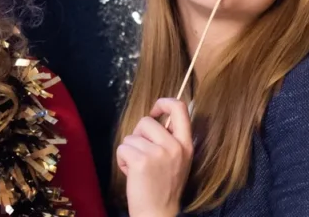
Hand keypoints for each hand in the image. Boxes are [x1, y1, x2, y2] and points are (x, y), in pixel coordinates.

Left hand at [116, 98, 192, 216]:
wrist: (157, 213)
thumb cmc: (163, 187)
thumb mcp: (178, 161)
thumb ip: (171, 139)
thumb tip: (157, 117)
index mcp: (186, 145)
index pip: (179, 108)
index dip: (163, 103)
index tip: (155, 112)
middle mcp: (175, 146)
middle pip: (146, 121)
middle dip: (138, 135)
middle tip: (141, 153)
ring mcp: (158, 153)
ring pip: (131, 137)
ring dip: (129, 151)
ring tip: (138, 169)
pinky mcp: (142, 161)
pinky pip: (122, 148)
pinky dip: (122, 160)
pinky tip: (131, 173)